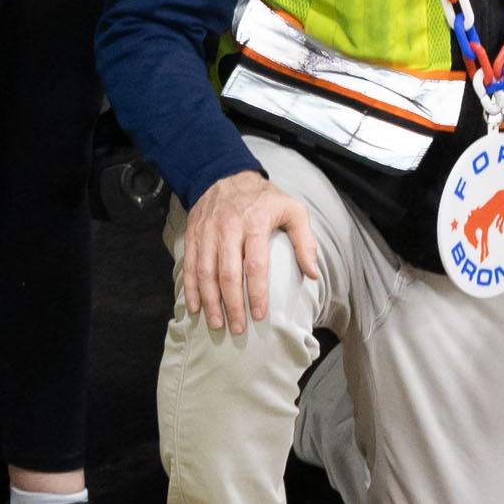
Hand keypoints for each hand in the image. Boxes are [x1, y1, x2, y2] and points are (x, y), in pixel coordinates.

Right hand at [177, 169, 318, 336]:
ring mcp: (207, 231)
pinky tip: (195, 307)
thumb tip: (312, 274)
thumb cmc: (264, 198)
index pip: (255, 264)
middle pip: (228, 273)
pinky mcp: (193, 234)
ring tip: (217, 324)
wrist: (225, 174)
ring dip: (210, 302)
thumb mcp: (293, 209)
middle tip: (237, 328)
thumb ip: (305, 241)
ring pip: (206, 272)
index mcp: (255, 222)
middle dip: (232, 304)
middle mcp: (228, 227)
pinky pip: (190, 265)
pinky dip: (191, 289)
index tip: (259, 315)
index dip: (257, 293)